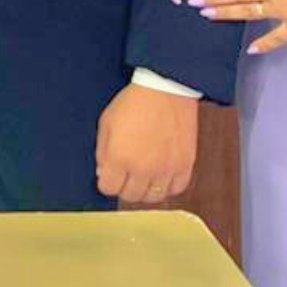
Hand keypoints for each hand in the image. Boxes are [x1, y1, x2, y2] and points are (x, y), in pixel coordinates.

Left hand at [95, 83, 197, 201]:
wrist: (166, 89)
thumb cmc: (136, 101)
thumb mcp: (107, 122)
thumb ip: (102, 152)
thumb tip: (103, 173)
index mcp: (119, 157)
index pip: (108, 188)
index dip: (107, 181)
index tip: (110, 174)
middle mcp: (143, 168)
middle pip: (130, 196)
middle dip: (124, 186)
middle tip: (127, 173)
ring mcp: (165, 169)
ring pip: (153, 197)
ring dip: (146, 189)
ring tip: (145, 175)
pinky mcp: (184, 165)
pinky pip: (176, 189)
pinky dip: (168, 186)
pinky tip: (162, 174)